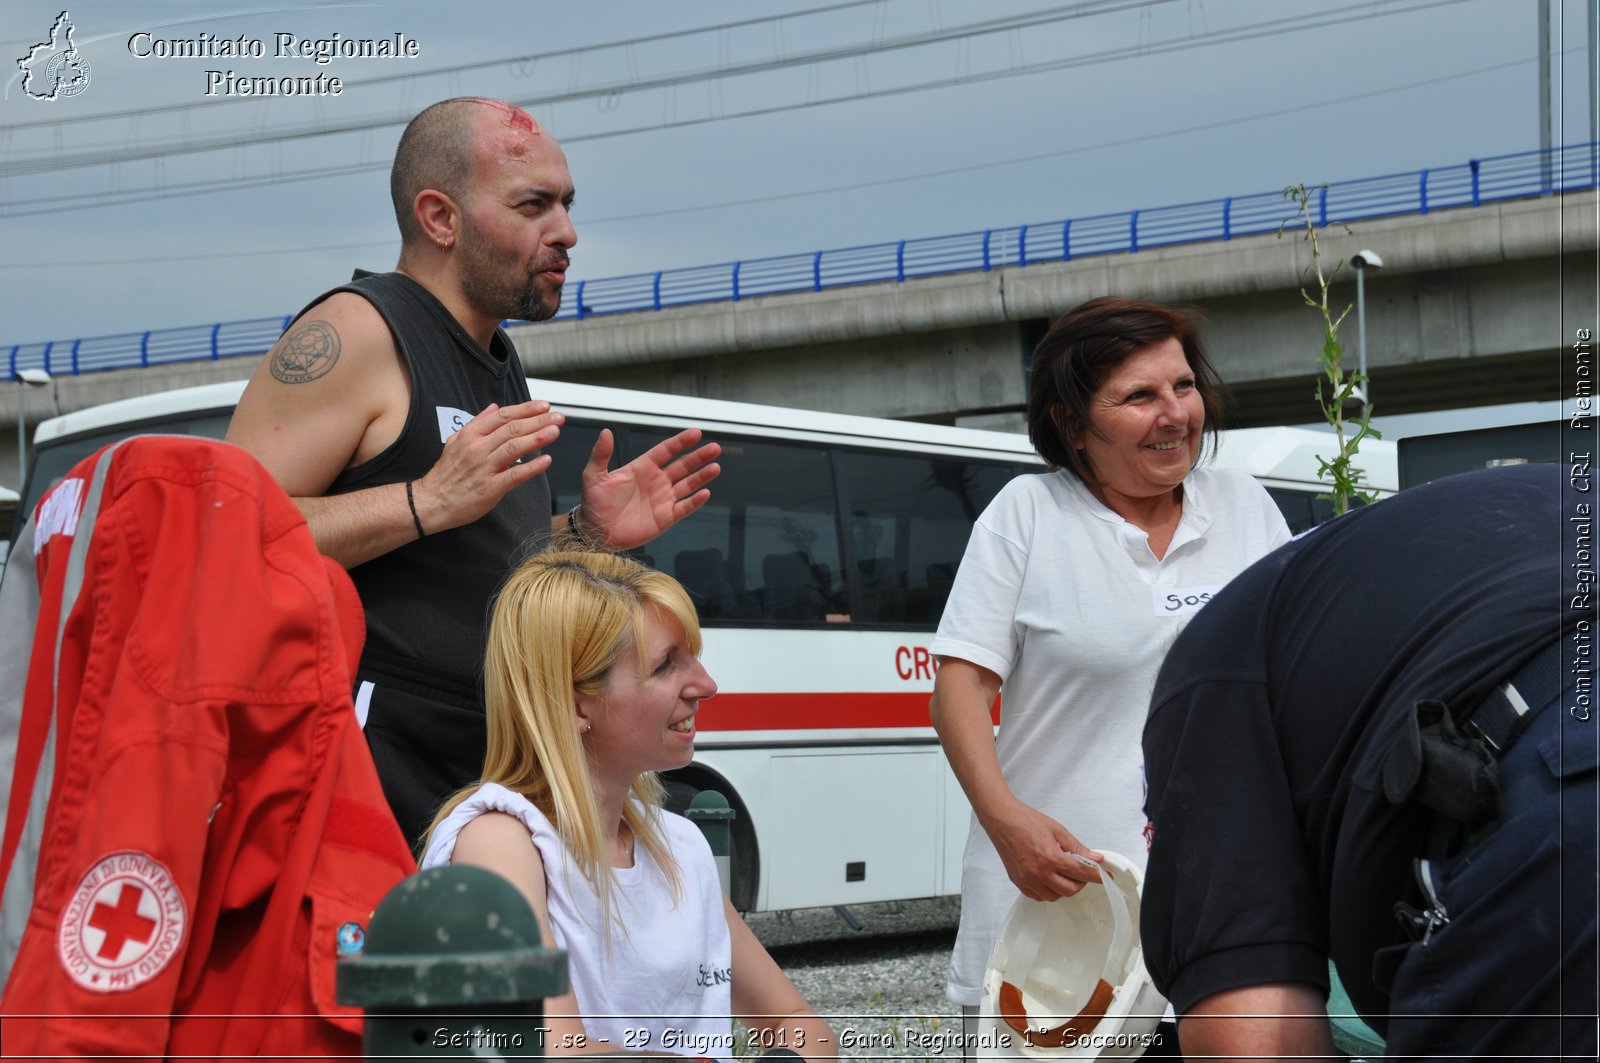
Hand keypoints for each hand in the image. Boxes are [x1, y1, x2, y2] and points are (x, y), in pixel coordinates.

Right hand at [415, 401, 561, 531]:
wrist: (431, 502)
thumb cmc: (446, 474)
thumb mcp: (456, 441)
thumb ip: (477, 423)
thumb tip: (494, 407)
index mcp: (471, 435)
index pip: (503, 416)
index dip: (525, 409)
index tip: (543, 406)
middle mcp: (477, 448)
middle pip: (512, 429)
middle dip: (538, 421)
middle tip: (558, 417)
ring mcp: (483, 468)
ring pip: (514, 448)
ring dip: (537, 438)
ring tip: (555, 431)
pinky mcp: (489, 488)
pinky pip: (514, 475)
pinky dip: (532, 467)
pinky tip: (546, 460)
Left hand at [578, 428, 720, 549]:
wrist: (595, 531)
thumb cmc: (593, 503)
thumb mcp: (593, 475)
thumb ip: (601, 454)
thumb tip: (606, 432)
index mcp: (642, 468)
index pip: (666, 451)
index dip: (681, 442)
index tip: (696, 433)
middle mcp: (656, 481)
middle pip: (682, 466)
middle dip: (699, 457)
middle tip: (715, 448)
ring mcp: (662, 499)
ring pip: (687, 485)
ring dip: (702, 476)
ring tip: (716, 467)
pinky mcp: (665, 518)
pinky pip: (684, 508)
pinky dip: (695, 501)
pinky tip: (705, 493)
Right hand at [983, 801, 1103, 900]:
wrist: (1002, 821)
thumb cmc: (1027, 821)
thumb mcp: (1057, 830)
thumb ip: (1077, 847)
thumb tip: (1096, 858)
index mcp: (1051, 858)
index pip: (1081, 873)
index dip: (1097, 876)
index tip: (1105, 876)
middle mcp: (1039, 873)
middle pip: (1070, 890)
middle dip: (1080, 882)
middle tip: (1080, 871)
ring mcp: (1027, 880)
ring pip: (1055, 896)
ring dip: (1064, 887)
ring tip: (1062, 872)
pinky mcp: (1019, 883)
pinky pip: (1039, 896)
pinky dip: (1048, 891)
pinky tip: (1049, 878)